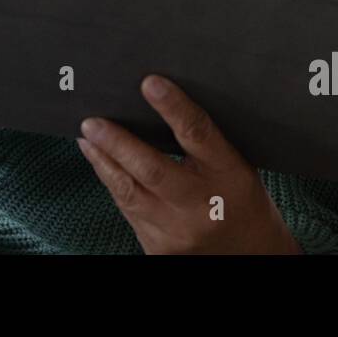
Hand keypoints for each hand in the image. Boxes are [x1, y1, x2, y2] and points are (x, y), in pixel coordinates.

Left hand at [77, 75, 301, 254]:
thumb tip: (160, 97)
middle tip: (93, 123)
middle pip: (152, 170)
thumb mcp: (235, 163)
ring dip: (103, 163)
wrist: (250, 253)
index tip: (149, 82)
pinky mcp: (159, 248)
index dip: (173, 106)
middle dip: (117, 143)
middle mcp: (201, 205)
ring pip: (129, 192)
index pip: (197, 134)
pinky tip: (100, 164)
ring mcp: (178, 231)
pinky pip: (128, 210)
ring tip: (87, 139)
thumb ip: (203, 138)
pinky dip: (111, 183)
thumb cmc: (240, 198)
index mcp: (227, 174)